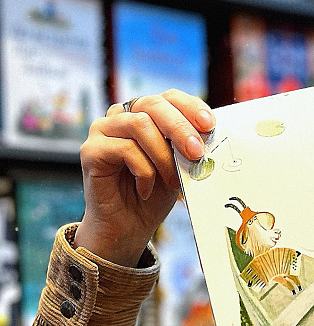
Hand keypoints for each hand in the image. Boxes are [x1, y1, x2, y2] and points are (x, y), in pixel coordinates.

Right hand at [75, 90, 214, 266]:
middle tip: (196, 153)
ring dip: (163, 156)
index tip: (209, 126)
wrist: (128, 228)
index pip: (168, 97)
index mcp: (144, 115)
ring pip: (140, 125)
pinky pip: (125, 149)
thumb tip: (207, 136)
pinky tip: (145, 190)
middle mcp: (121, 116)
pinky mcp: (92, 150)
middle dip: (180, 128)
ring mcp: (103, 130)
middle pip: (153, 105)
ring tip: (170, 182)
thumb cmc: (154, 196)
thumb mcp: (178, 168)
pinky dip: (144, 172)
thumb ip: (186, 148)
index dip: (190, 107)